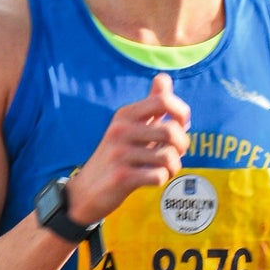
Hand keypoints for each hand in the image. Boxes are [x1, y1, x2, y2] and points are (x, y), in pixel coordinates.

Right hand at [65, 73, 190, 225]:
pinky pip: (158, 176)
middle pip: (171, 130)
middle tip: (176, 153)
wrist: (86, 191)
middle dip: (183, 145)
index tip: (181, 125)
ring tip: (166, 169)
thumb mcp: (129, 127)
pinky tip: (155, 179)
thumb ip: (150, 104)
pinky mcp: (121, 177)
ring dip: (174, 166)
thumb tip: (164, 78)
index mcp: (125, 114)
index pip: (164, 100)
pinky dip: (162, 179)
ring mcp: (120, 154)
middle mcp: (121, 130)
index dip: (181, 113)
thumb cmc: (116, 156)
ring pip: (168, 157)